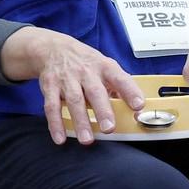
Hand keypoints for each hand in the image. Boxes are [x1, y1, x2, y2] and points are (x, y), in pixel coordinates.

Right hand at [3, 26, 143, 144]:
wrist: (53, 49)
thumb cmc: (85, 62)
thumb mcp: (104, 67)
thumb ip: (118, 87)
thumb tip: (134, 109)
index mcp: (104, 67)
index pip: (120, 79)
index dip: (130, 92)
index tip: (138, 106)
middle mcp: (86, 72)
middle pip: (95, 92)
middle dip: (102, 111)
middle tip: (109, 128)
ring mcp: (66, 79)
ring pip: (74, 101)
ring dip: (80, 121)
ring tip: (87, 139)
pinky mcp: (50, 87)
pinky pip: (52, 106)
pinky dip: (55, 124)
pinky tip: (60, 138)